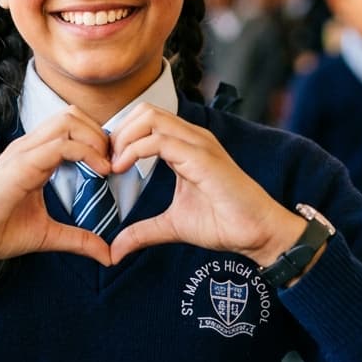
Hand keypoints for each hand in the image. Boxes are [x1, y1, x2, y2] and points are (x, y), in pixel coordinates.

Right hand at [0, 107, 114, 265]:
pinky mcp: (21, 164)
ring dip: (95, 139)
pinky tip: (100, 172)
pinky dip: (86, 152)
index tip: (114, 168)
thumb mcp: (47, 235)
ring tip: (107, 166)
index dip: (98, 141)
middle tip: (114, 163)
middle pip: (73, 115)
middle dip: (100, 134)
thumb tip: (108, 255)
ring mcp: (24, 151)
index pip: (71, 126)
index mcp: (34, 155)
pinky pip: (60, 145)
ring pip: (68, 120)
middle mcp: (29, 146)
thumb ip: (78, 239)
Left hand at [107, 104, 305, 265]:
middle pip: (144, 110)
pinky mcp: (201, 157)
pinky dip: (133, 151)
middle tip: (106, 162)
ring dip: (123, 138)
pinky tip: (122, 169)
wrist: (256, 233)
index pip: (145, 119)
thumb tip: (113, 252)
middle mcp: (192, 137)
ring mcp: (198, 143)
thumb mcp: (171, 226)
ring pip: (149, 117)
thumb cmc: (222, 223)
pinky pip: (159, 140)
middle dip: (118, 132)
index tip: (105, 164)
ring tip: (112, 165)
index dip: (120, 136)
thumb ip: (142, 232)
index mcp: (185, 145)